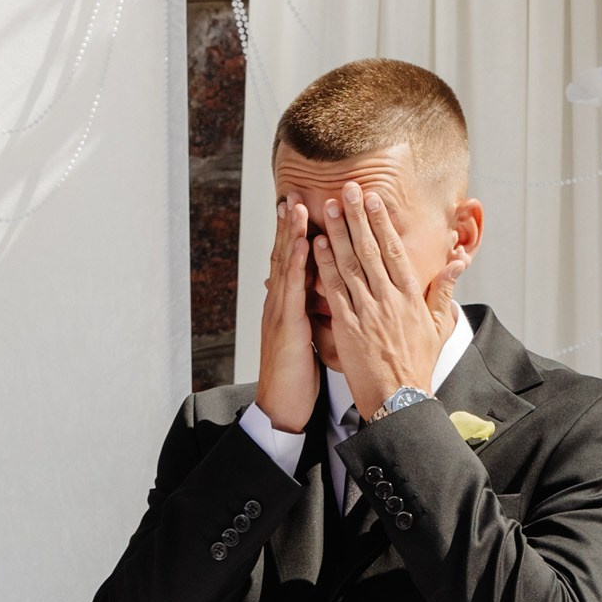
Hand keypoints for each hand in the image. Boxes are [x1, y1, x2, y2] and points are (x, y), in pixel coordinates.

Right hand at [253, 198, 319, 433]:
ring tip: (295, 206)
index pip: (292, 263)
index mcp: (287, 306)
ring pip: (284, 266)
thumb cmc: (296, 377)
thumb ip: (310, 315)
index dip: (296, 235)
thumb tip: (321, 299)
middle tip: (293, 194)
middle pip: (284, 256)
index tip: (303, 207)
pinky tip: (302, 244)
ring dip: (289, 234)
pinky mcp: (286, 327)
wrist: (282, 407)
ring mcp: (280, 313)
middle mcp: (280, 304)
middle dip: (289, 225)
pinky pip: (292, 290)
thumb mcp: (305, 340)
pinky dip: (295, 264)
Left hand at [311, 181, 465, 419]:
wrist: (400, 400)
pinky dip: (325, 265)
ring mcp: (369, 311)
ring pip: (351, 264)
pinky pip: (334, 290)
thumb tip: (458, 263)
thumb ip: (445, 292)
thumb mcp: (439, 327)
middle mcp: (390, 299)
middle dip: (357, 217)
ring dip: (338, 233)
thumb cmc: (418, 366)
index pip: (395, 251)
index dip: (382, 223)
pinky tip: (316, 244)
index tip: (373, 199)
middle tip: (347, 189)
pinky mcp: (349, 326)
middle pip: (371, 249)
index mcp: (412, 297)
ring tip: (329, 207)